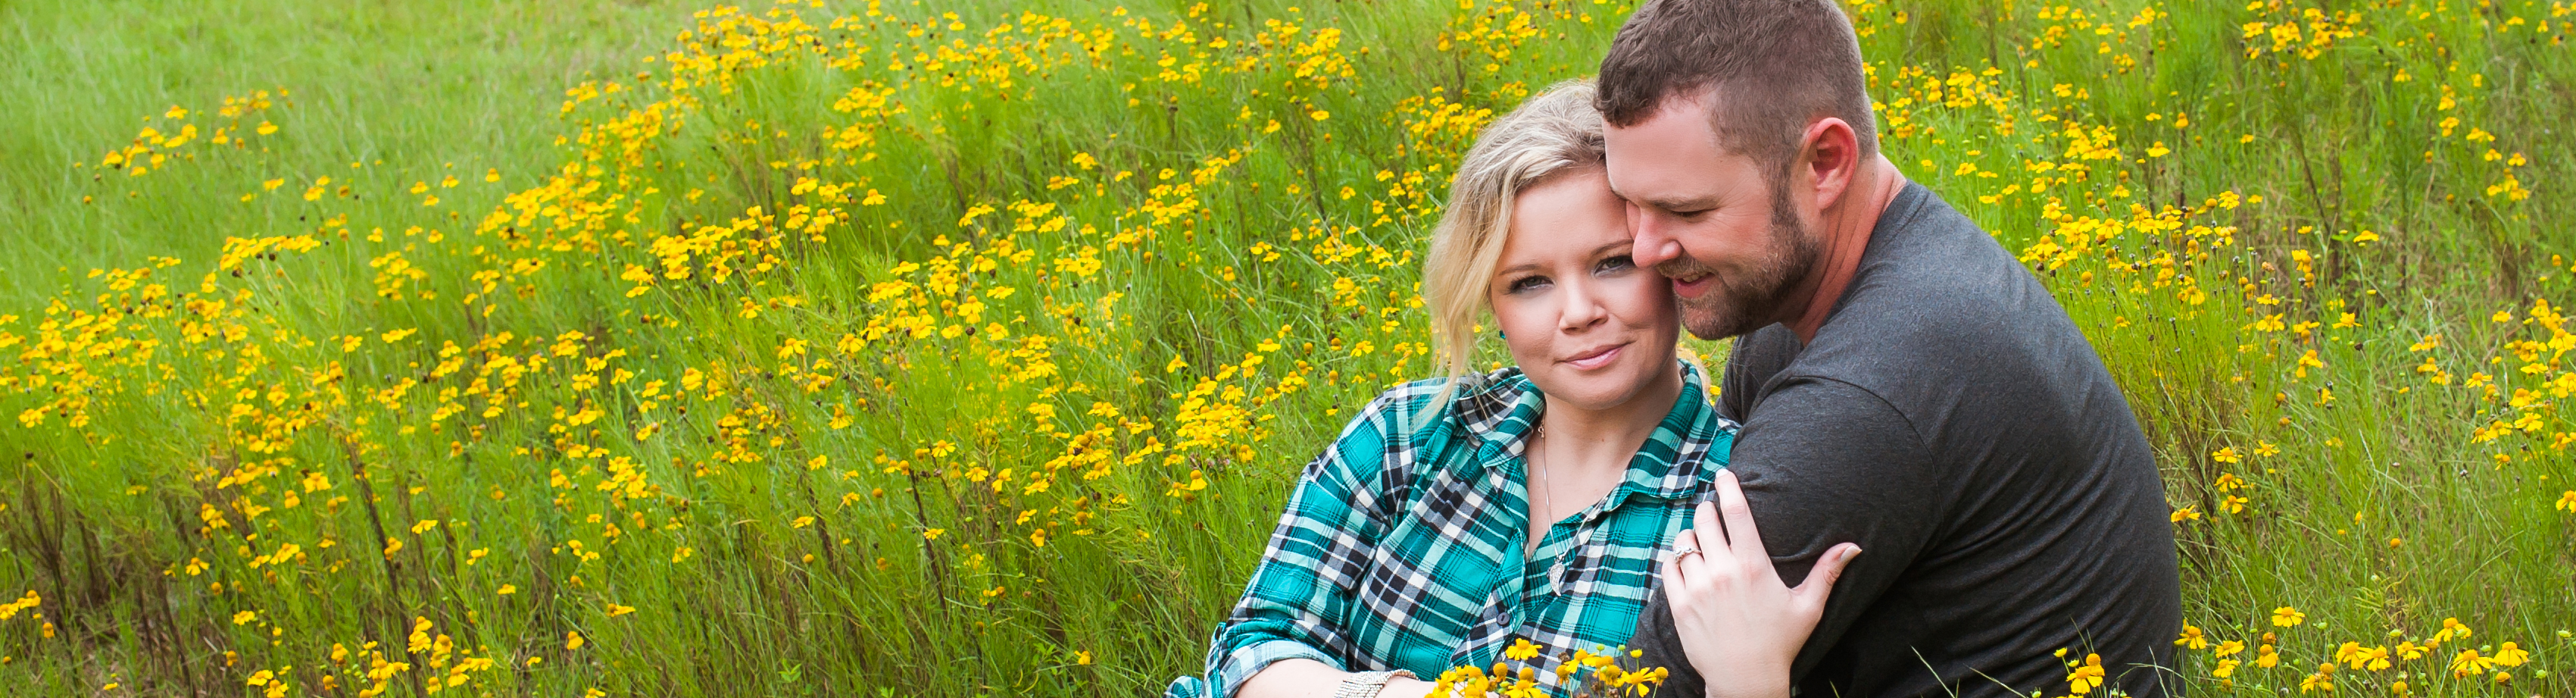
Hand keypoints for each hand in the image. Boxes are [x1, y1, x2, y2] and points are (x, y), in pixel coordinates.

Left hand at [1661, 469, 1860, 697]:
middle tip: (1712, 513)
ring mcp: (1697, 588)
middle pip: (1705, 519)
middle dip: (1708, 510)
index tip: (1723, 473)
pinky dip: (1675, 560)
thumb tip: (1854, 547)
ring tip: (1700, 541)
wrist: (1745, 680)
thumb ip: (1827, 572)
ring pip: (1684, 542)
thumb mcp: (1808, 607)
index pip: (1736, 512)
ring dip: (1691, 536)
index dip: (1728, 487)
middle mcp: (1722, 571)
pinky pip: (1668, 567)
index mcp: (1753, 566)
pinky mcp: (1679, 604)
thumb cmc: (1780, 643)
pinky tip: (1685, 564)